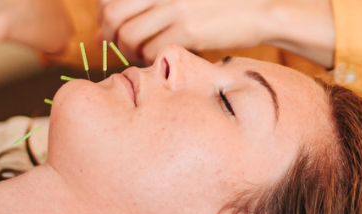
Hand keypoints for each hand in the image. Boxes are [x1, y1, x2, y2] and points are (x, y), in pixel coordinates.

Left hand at [98, 0, 273, 63]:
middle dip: (108, 35)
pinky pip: (151, 51)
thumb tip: (101, 30)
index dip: (103, 15)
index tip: (109, 27)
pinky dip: (148, 59)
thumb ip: (146, 6)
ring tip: (140, 53)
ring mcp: (175, 8)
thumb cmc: (217, 4)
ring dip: (127, 51)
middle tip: (118, 44)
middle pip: (112, 15)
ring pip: (127, 36)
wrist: (260, 8)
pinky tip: (158, 57)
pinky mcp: (189, 30)